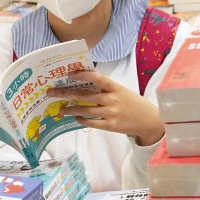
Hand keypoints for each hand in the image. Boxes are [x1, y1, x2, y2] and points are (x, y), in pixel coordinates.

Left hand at [48, 71, 164, 146]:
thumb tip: (83, 83)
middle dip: (65, 93)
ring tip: (59, 109)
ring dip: (70, 109)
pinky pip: (92, 122)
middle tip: (51, 93)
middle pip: (84, 95)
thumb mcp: (122, 91)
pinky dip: (82, 119)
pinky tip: (76, 118)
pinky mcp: (111, 126)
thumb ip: (106, 88)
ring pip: (85, 110)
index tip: (68, 73)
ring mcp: (111, 113)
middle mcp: (112, 99)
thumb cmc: (132, 103)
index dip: (82, 75)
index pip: (97, 78)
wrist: (149, 120)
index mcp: (115, 87)